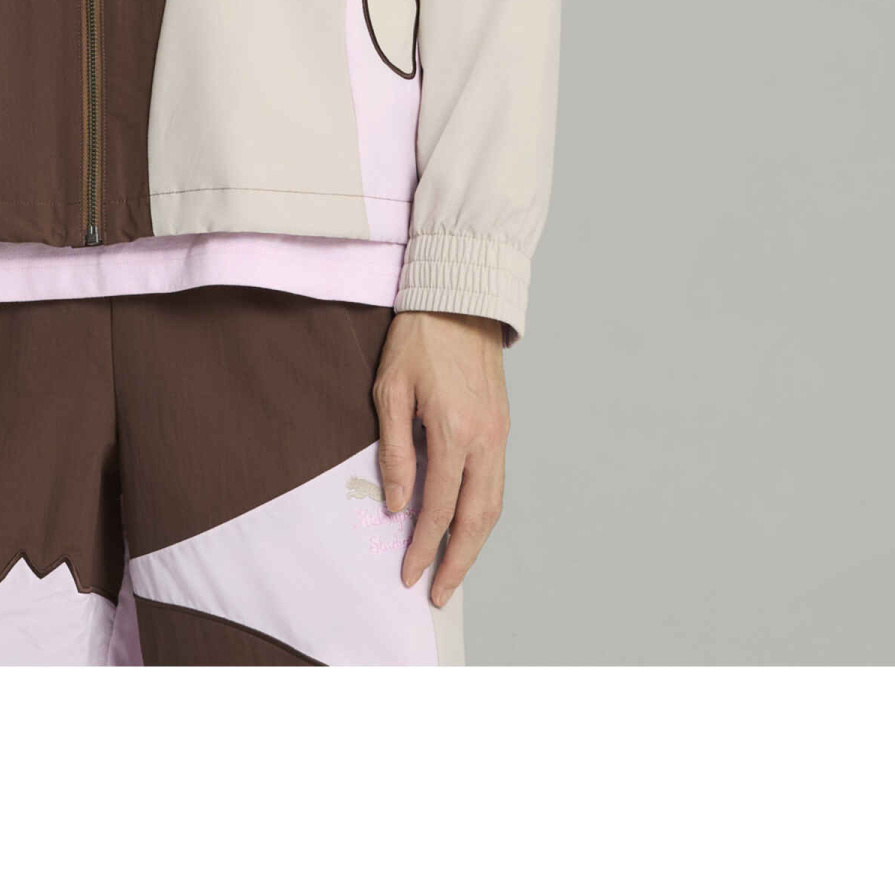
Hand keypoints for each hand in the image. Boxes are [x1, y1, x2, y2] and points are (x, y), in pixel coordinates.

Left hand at [373, 311, 509, 606]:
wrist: (460, 299)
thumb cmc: (418, 339)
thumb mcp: (390, 389)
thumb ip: (395, 451)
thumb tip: (397, 504)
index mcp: (454, 431)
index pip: (437, 507)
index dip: (422, 546)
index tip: (407, 574)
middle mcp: (485, 440)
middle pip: (475, 520)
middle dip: (457, 563)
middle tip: (438, 595)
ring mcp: (500, 435)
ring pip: (493, 507)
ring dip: (475, 546)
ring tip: (455, 573)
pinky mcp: (503, 428)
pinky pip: (498, 485)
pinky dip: (485, 516)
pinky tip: (470, 529)